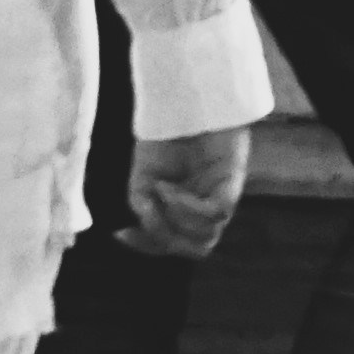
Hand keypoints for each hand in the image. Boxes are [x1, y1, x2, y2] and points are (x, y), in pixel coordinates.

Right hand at [121, 127, 251, 259]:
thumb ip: (144, 206)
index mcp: (186, 209)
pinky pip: (215, 214)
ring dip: (175, 220)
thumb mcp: (143, 176)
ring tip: (160, 190)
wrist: (182, 104)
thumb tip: (145, 226)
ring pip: (205, 238)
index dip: (148, 246)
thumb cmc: (163, 137)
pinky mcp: (232, 184)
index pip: (175, 243)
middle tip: (147, 217)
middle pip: (194, 248)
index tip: (122, 233)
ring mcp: (220, 197)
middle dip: (166, 240)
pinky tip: (169, 188)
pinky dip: (188, 208)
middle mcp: (206, 208)